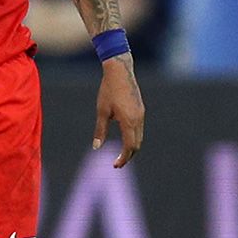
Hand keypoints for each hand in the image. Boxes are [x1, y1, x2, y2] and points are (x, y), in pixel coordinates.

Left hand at [93, 53, 143, 167]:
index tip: (115, 166)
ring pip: (139, 137)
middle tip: (117, 164)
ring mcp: (141, 114)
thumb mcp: (101, 112)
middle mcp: (138, 119)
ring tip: (120, 154)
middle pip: (137, 144)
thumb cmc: (108, 91)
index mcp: (129, 121)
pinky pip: (139, 128)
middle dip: (128, 155)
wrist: (120, 72)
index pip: (129, 146)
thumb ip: (100, 131)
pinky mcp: (141, 110)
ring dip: (131, 147)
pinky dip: (133, 137)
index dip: (123, 158)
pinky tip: (124, 138)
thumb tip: (96, 147)